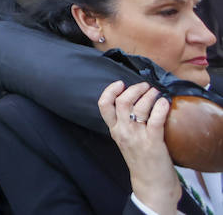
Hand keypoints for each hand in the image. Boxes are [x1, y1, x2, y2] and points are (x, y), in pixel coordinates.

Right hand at [99, 80, 179, 213]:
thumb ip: (125, 126)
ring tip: (156, 92)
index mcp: (114, 131)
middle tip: (145, 86)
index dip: (110, 90)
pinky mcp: (153, 142)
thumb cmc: (141, 162)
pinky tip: (165, 103)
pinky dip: (160, 107)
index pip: (103, 105)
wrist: (151, 185)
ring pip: (139, 107)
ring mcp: (137, 137)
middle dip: (134, 89)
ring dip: (149, 95)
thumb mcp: (125, 142)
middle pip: (122, 101)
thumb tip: (135, 104)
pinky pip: (155, 119)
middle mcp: (123, 132)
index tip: (120, 83)